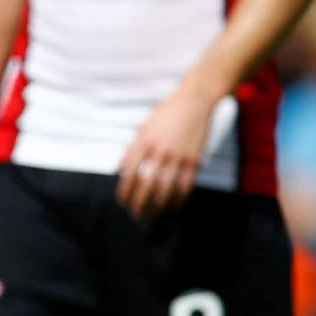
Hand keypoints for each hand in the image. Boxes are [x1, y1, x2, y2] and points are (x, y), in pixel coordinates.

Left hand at [117, 81, 216, 219]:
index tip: (122, 200)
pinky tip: (173, 206)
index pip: (129, 171)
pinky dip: (178, 199)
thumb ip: (133, 147)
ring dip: (157, 205)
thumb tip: (122, 168)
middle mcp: (159, 149)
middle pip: (145, 184)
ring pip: (165, 188)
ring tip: (151, 214)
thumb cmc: (167, 112)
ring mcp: (177, 155)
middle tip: (134, 213)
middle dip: (138, 203)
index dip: (124, 190)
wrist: (194, 101)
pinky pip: (185, 185)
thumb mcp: (144, 126)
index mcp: (143, 140)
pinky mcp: (193, 159)